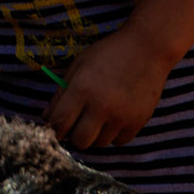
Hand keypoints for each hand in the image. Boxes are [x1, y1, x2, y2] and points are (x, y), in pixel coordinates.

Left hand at [49, 23, 174, 148]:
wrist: (145, 50)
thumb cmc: (106, 55)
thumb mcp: (77, 67)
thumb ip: (61, 94)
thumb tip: (47, 118)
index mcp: (81, 89)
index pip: (60, 122)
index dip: (54, 129)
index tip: (54, 129)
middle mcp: (101, 106)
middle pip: (80, 141)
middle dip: (73, 136)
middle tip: (74, 125)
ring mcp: (122, 116)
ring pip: (100, 143)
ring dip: (93, 135)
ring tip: (94, 117)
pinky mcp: (138, 122)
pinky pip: (119, 142)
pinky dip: (112, 135)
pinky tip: (111, 119)